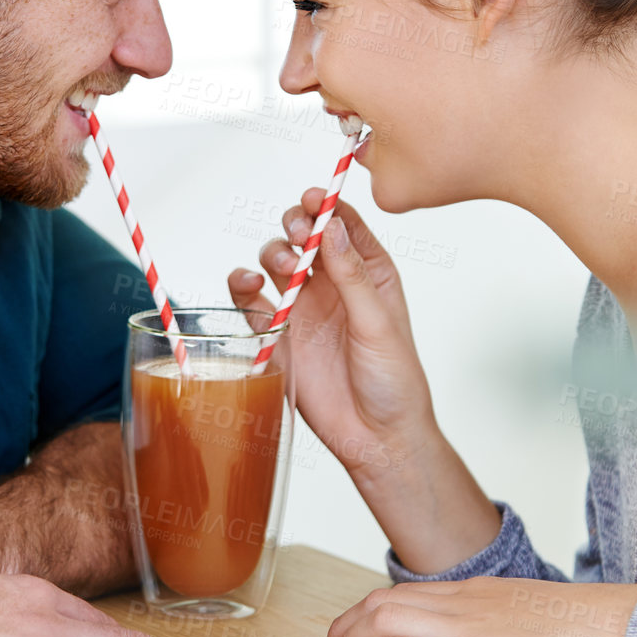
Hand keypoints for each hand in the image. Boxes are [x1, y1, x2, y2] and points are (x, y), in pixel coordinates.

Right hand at [227, 191, 435, 476]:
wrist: (375, 438)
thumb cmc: (394, 382)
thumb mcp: (379, 323)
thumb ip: (352, 275)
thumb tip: (332, 226)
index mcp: (367, 273)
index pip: (343, 223)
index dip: (327, 204)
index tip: (315, 198)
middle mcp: (332, 284)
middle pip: (303, 234)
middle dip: (296, 224)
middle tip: (298, 233)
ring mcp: (302, 307)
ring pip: (274, 260)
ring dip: (274, 254)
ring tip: (288, 270)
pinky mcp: (276, 334)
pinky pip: (250, 300)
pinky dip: (242, 285)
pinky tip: (250, 286)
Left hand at [321, 577, 636, 636]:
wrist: (607, 623)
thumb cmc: (575, 623)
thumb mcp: (522, 609)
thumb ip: (491, 616)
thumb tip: (478, 634)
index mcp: (470, 590)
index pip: (400, 591)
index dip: (366, 609)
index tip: (350, 628)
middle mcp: (457, 602)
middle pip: (379, 600)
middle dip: (344, 623)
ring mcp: (462, 627)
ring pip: (382, 618)